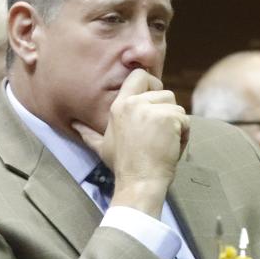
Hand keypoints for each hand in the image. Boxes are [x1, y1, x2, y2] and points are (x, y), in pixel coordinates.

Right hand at [73, 69, 188, 217]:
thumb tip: (74, 125)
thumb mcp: (102, 146)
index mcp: (119, 105)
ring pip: (177, 107)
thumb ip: (88, 133)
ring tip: (164, 143)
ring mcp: (151, 109)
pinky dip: (184, 135)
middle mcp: (133, 103)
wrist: (138, 183)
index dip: (151, 84)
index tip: (153, 103)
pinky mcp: (168, 118)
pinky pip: (185, 120)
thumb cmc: (123, 166)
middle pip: (164, 91)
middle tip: (159, 131)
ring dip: (177, 125)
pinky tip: (172, 148)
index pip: (139, 75)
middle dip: (167, 110)